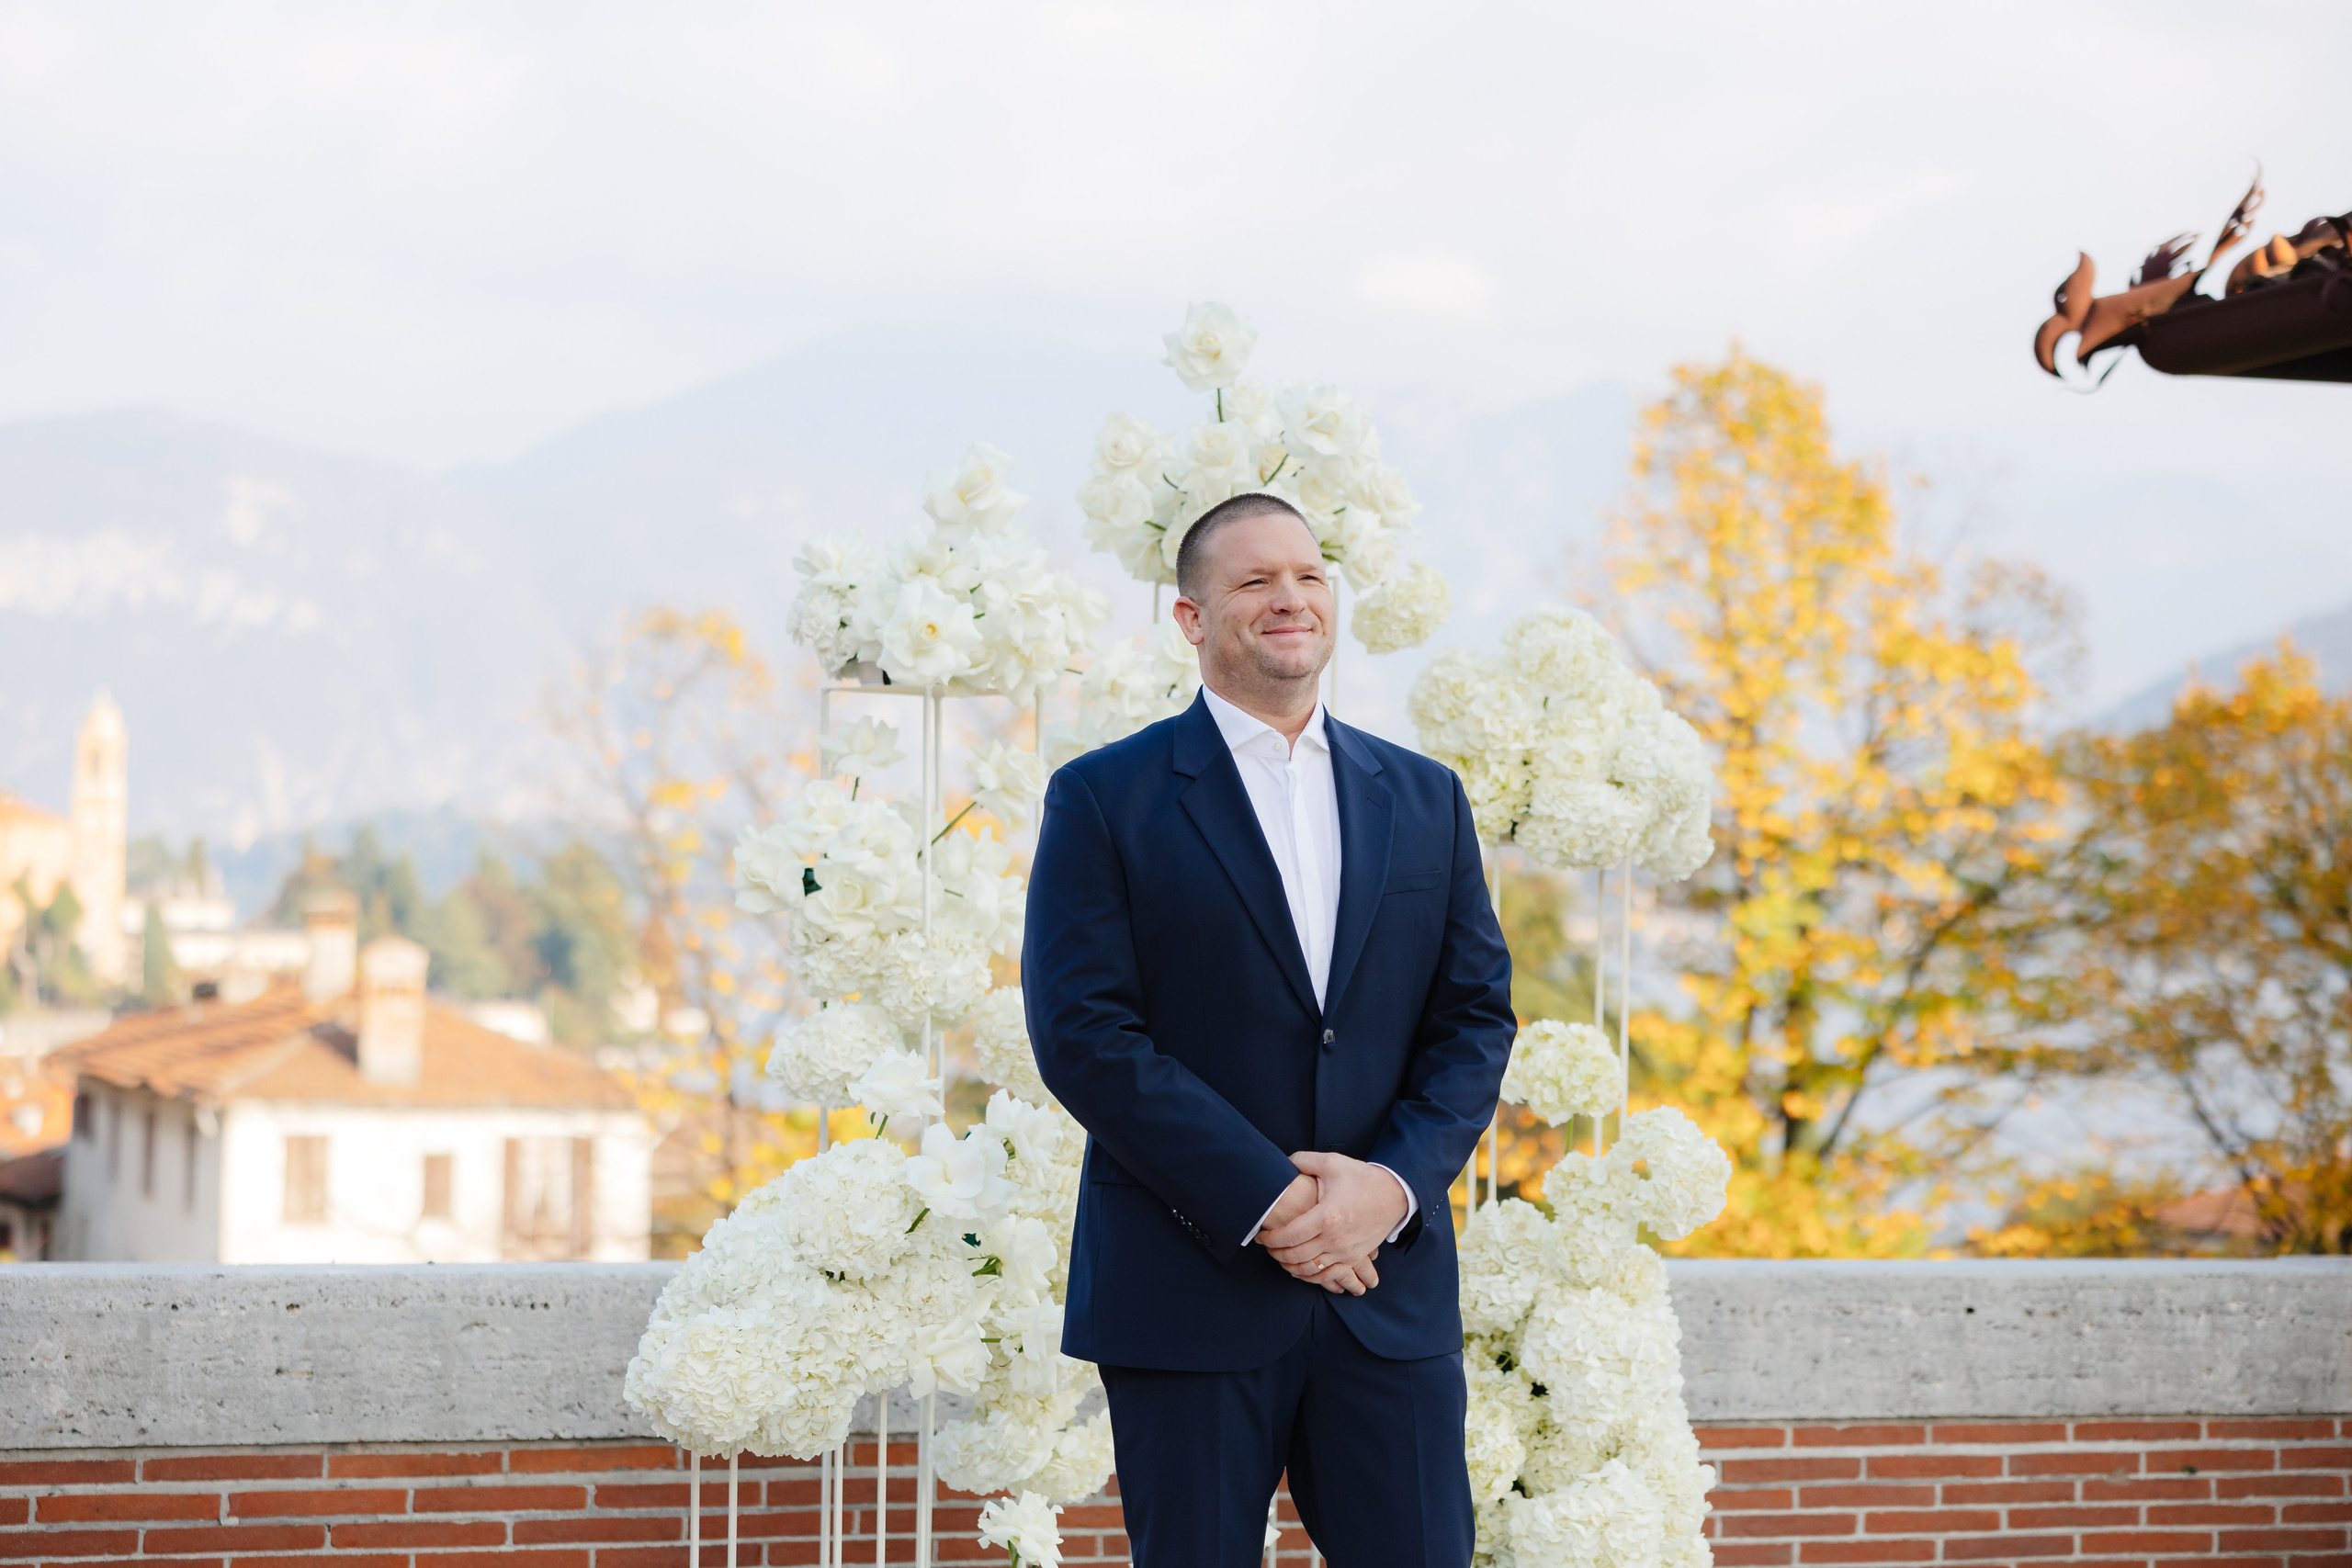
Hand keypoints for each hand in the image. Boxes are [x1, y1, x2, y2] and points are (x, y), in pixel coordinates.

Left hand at [1260, 1151, 1408, 1287]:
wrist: (1394, 1194)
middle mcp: (1335, 1238)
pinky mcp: (1354, 1257)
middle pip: (1296, 1256)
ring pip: (1310, 1270)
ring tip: (1280, 1257)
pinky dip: (1311, 1277)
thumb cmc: (1362, 1178)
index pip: (1289, 1236)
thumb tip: (1282, 1162)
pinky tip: (1301, 1270)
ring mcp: (1345, 1251)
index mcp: (1326, 1216)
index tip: (1261, 1236)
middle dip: (1276, 1254)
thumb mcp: (1332, 1163)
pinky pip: (1328, 1276)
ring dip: (1290, 1267)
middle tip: (1267, 1247)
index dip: (1270, 1239)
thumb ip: (1303, 1161)